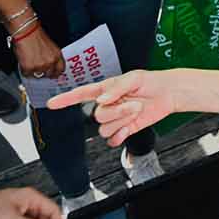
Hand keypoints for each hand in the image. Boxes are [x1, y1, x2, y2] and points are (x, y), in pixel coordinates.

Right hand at [12, 25, 64, 78]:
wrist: (26, 31)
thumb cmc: (36, 35)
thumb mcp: (50, 46)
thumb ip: (51, 56)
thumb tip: (48, 64)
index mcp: (57, 55)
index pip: (60, 69)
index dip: (56, 72)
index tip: (53, 73)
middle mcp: (50, 62)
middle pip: (49, 74)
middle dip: (44, 72)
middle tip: (38, 67)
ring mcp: (40, 66)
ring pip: (37, 75)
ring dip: (34, 71)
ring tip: (30, 61)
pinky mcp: (29, 69)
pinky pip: (27, 74)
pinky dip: (25, 70)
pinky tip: (24, 61)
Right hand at [48, 69, 177, 146]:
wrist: (168, 94)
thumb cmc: (151, 81)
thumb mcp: (134, 78)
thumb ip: (116, 88)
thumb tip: (102, 99)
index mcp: (105, 90)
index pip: (81, 95)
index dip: (65, 99)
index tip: (51, 103)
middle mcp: (107, 105)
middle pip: (97, 116)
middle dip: (117, 111)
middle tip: (134, 103)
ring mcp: (116, 119)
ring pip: (104, 129)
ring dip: (122, 121)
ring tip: (137, 110)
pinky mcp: (125, 130)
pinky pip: (113, 140)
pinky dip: (120, 137)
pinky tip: (128, 129)